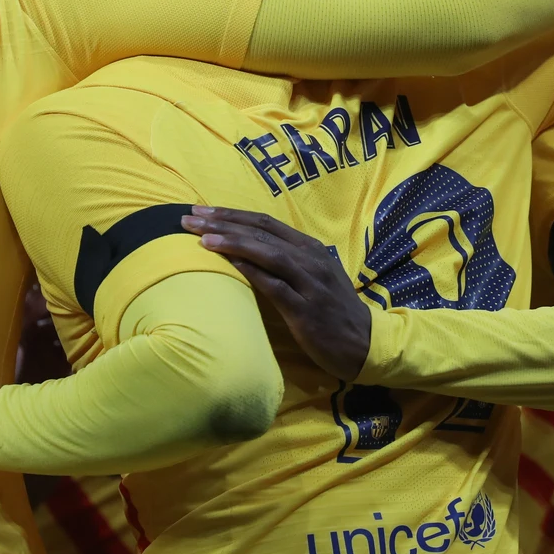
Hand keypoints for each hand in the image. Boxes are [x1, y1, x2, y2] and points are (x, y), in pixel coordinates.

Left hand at [180, 206, 371, 380]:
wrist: (363, 344)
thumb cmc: (331, 310)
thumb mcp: (312, 277)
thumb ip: (285, 261)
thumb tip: (244, 251)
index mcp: (310, 248)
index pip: (265, 222)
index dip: (232, 214)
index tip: (201, 210)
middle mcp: (310, 259)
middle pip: (262, 233)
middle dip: (223, 223)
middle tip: (189, 217)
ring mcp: (310, 284)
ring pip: (268, 254)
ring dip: (234, 243)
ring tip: (202, 238)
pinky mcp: (306, 311)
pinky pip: (276, 286)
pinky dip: (252, 273)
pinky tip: (230, 265)